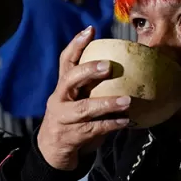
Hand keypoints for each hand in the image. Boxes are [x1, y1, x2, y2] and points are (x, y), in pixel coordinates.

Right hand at [36, 27, 130, 170]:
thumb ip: (91, 86)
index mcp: (62, 87)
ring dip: (107, 103)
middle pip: (70, 80)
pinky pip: (94, 128)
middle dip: (88, 71)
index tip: (90, 30)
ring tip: (127, 100)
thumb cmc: (72, 119)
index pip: (66, 61)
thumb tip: (126, 68)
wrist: (52, 150)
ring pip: (84, 108)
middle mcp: (60, 99)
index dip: (76, 45)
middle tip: (108, 66)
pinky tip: (126, 121)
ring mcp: (64, 118)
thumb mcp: (76, 99)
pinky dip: (111, 124)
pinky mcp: (72, 136)